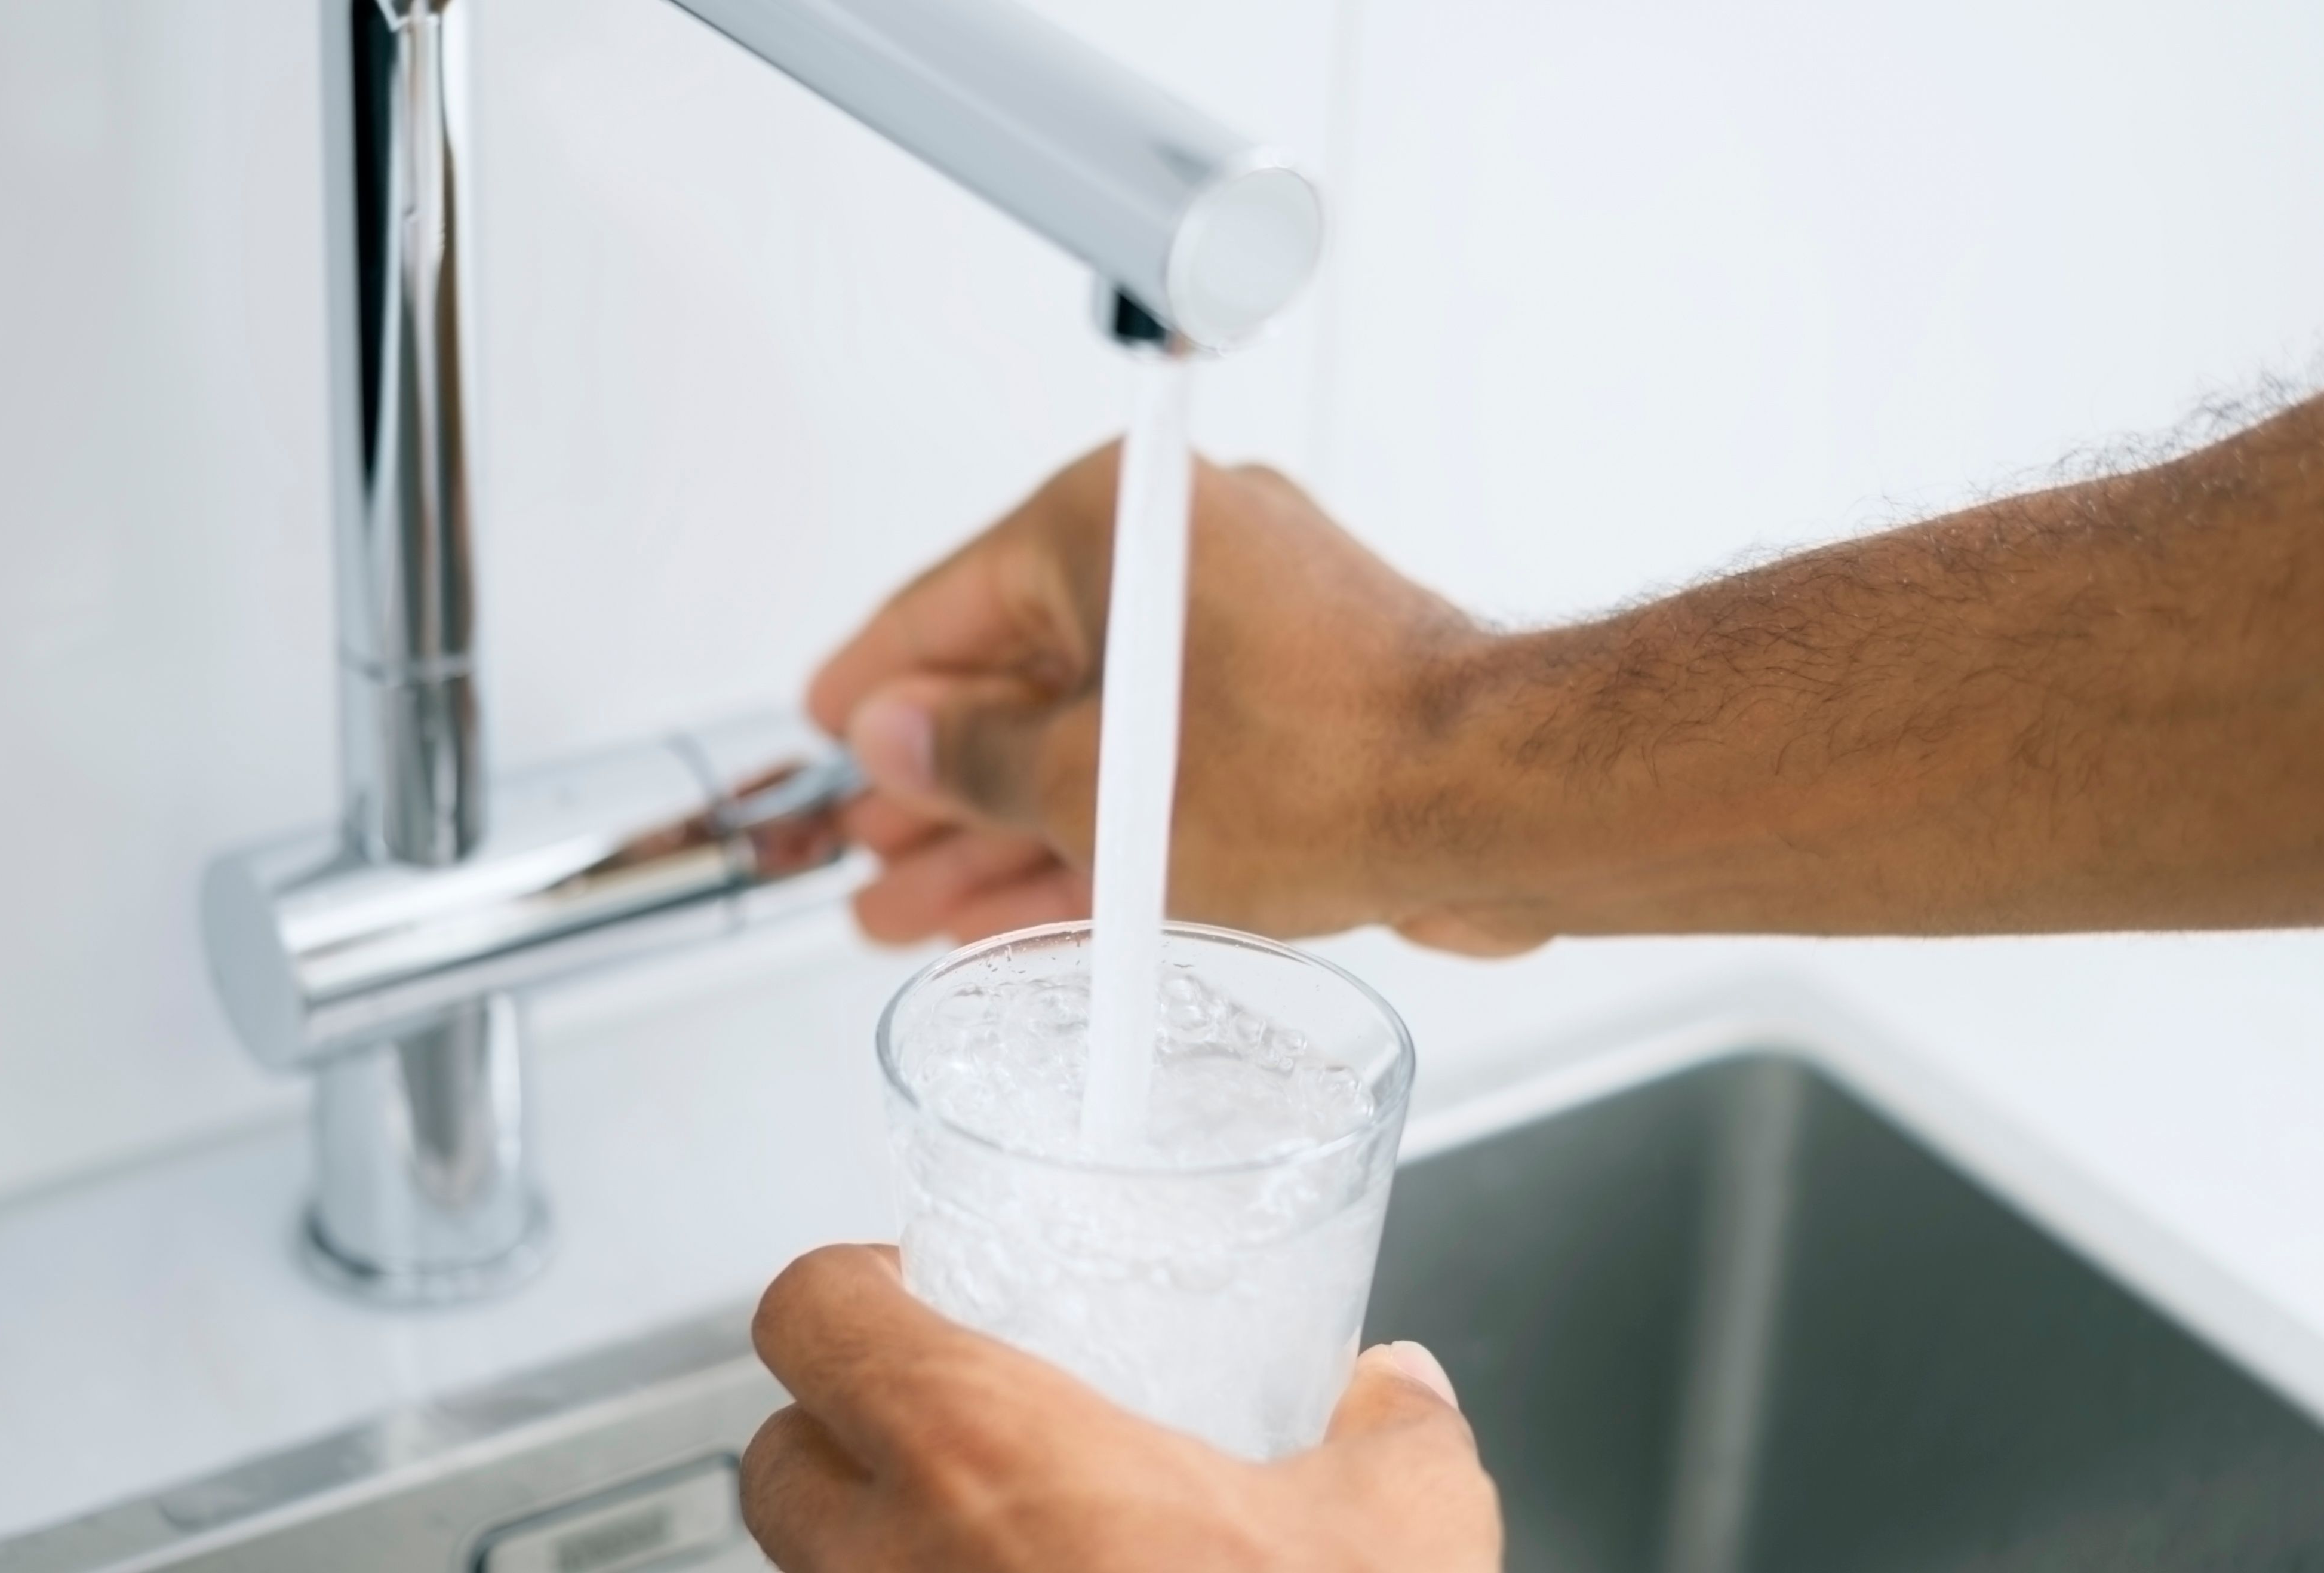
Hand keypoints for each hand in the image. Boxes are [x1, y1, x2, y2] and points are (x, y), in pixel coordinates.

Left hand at [739, 1244, 1501, 1572]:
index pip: (811, 1315)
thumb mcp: (1403, 1536)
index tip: (914, 1292)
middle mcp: (891, 1569)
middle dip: (843, 1441)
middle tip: (951, 1435)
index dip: (852, 1291)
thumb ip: (1400, 1438)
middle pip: (775, 1468)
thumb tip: (1400, 1394)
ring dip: (886, 1563)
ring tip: (1007, 1557)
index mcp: (977, 1451)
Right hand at [807, 445, 1540, 952]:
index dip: (873, 687)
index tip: (825, 733)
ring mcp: (1245, 635)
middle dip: (935, 784)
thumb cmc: (1329, 763)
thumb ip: (974, 762)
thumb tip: (898, 739)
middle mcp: (1182, 559)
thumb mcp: (1093, 786)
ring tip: (924, 907)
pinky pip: (1165, 772)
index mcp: (1114, 526)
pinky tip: (1031, 907)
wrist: (1498, 801)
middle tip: (870, 854)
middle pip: (1016, 678)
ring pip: (1090, 740)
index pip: (946, 604)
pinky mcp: (1297, 711)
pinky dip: (1099, 835)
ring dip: (1006, 828)